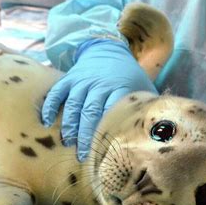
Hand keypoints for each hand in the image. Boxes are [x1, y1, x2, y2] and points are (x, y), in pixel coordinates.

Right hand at [42, 39, 156, 160]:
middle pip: (91, 111)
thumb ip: (147, 107)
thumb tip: (160, 134)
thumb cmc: (127, 76)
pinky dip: (49, 106)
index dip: (109, 131)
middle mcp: (99, 84)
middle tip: (84, 155)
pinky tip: (44, 122)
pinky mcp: (68, 79)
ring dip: (69, 125)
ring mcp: (82, 81)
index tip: (107, 150)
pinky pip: (56, 92)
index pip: (113, 111)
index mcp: (119, 88)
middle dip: (87, 134)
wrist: (107, 49)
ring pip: (73, 104)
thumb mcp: (142, 87)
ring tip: (67, 142)